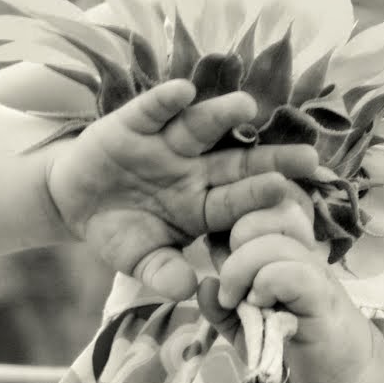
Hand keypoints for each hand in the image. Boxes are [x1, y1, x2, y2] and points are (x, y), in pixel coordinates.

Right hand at [47, 79, 319, 300]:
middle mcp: (192, 169)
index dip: (261, 197)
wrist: (74, 203)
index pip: (237, 201)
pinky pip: (153, 110)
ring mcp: (165, 144)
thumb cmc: (118, 231)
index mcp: (200, 204)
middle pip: (236, 162)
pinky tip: (183, 92)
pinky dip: (165, 101)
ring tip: (246, 106)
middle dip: (270, 158)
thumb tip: (188, 291)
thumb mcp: (139, 259)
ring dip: (221, 115)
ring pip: (200, 128)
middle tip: (309, 156)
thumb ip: (162, 273)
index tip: (289, 193)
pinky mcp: (134, 124)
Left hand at [197, 195, 380, 382]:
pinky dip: (266, 286)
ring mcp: (315, 272)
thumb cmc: (296, 349)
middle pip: (263, 213)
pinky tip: (261, 308)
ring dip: (241, 270)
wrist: (347, 378)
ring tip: (237, 302)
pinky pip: (291, 273)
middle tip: (230, 286)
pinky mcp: (323, 298)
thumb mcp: (246, 330)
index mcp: (282, 251)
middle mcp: (300, 252)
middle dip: (234, 245)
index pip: (257, 207)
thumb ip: (222, 309)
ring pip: (272, 242)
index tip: (222, 262)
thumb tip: (205, 284)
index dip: (231, 229)